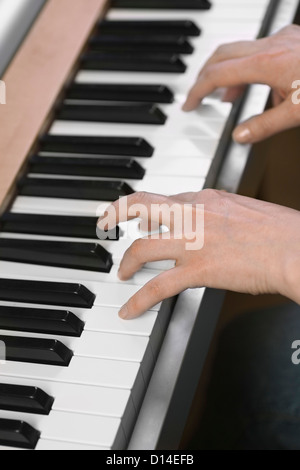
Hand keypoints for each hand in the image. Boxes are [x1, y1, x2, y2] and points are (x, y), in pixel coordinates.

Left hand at [98, 190, 299, 319]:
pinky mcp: (197, 269)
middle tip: (105, 222)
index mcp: (206, 198)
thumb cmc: (281, 230)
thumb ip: (223, 213)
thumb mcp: (247, 209)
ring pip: (142, 247)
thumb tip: (216, 223)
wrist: (294, 247)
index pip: (166, 199)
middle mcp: (193, 214)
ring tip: (122, 273)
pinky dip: (138, 300)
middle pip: (141, 206)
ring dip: (127, 261)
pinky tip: (129, 310)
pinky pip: (157, 286)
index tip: (141, 217)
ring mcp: (192, 241)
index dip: (149, 210)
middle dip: (116, 213)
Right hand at [183, 25, 299, 143]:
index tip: (189, 103)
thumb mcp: (296, 113)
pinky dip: (253, 67)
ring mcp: (283, 38)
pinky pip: (264, 49)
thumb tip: (240, 136)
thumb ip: (265, 126)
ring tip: (231, 96)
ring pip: (243, 50)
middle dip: (206, 75)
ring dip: (231, 72)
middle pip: (223, 54)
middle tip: (199, 93)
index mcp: (267, 63)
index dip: (198, 90)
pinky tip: (265, 85)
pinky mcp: (293, 38)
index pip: (218, 74)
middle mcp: (272, 44)